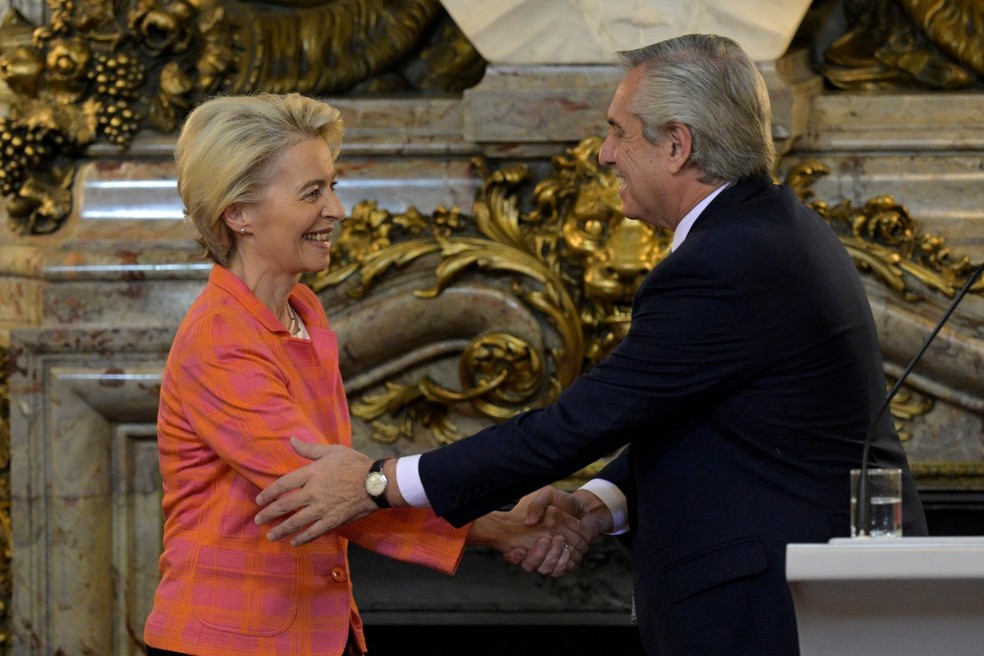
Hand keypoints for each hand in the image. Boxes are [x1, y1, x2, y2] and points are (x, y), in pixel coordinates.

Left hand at [254, 437, 374, 545]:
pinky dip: (302, 538)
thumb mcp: (332, 451)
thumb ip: (309, 449)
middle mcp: (313, 492)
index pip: (283, 485)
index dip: (269, 493)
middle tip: (259, 520)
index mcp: (311, 473)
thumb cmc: (355, 464)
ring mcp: (322, 509)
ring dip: (281, 529)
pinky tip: (293, 542)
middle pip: (285, 505)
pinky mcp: (332, 521)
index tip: (259, 500)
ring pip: (296, 522)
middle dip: (269, 514)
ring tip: (271, 535)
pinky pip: (313, 532)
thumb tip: (292, 440)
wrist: (376, 482)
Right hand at [514, 487, 610, 573]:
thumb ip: (536, 504)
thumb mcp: (547, 494)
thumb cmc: (563, 501)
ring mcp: (549, 556)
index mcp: (526, 534)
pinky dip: (564, 563)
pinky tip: (567, 551)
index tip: (520, 549)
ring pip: (545, 569)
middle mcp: (535, 548)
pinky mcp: (563, 562)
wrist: (585, 508)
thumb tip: (529, 522)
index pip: (513, 553)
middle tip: (546, 540)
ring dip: (553, 556)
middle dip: (538, 554)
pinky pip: (559, 571)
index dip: (514, 556)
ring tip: (559, 540)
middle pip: (529, 564)